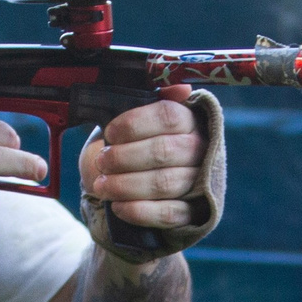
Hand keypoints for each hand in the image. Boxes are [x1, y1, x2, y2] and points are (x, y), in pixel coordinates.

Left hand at [79, 90, 201, 229]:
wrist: (128, 191)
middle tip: (102, 162)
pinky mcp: (190, 213)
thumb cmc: (129, 150)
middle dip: (125, 157)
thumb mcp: (129, 123)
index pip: (168, 116)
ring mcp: (198, 183)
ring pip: (164, 183)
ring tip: (102, 186)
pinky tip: (118, 207)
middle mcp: (199, 150)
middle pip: (164, 151)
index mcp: (187, 121)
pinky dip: (139, 211)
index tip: (110, 133)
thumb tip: (180, 88)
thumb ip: (142, 103)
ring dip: (126, 185)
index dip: (134, 124)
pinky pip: (168, 214)